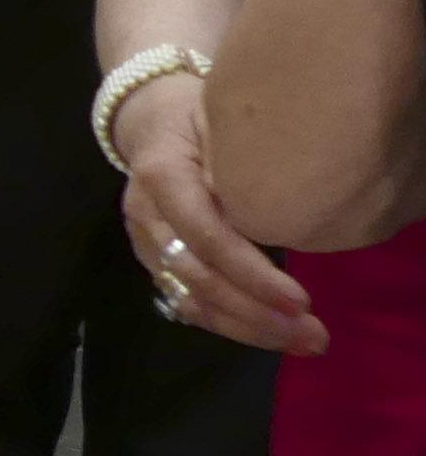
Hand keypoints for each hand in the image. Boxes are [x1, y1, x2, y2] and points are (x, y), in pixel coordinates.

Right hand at [119, 73, 326, 354]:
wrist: (150, 114)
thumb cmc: (200, 113)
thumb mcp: (223, 119)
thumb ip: (243, 165)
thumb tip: (290, 210)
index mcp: (161, 176)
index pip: (206, 237)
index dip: (251, 274)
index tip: (301, 300)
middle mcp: (144, 214)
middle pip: (196, 277)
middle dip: (254, 313)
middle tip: (312, 336)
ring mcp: (144, 240)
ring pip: (187, 297)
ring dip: (243, 327)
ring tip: (298, 342)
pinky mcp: (154, 256)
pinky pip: (184, 299)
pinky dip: (224, 321)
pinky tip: (264, 333)